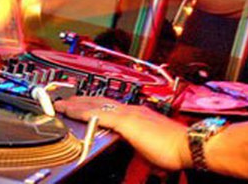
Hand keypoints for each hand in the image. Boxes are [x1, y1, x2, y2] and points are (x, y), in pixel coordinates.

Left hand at [55, 96, 190, 170]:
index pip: (112, 107)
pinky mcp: (126, 122)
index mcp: (139, 114)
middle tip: (64, 99)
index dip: (95, 104)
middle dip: (81, 100)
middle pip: (101, 101)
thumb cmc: (175, 148)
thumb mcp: (151, 144)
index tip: (82, 104)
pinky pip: (98, 114)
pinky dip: (82, 111)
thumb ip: (138, 142)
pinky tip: (71, 111)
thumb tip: (134, 148)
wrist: (186, 145)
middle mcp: (133, 110)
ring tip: (61, 104)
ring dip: (77, 104)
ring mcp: (129, 114)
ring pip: (96, 105)